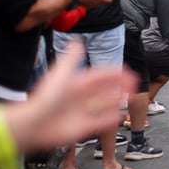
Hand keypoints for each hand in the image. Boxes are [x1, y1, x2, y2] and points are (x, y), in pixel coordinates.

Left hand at [10, 40, 137, 152]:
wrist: (35, 124)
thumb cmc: (46, 98)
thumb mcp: (61, 73)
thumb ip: (72, 58)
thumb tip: (78, 40)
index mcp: (75, 83)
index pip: (98, 76)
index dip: (113, 72)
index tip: (127, 70)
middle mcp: (79, 97)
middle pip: (104, 89)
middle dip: (119, 85)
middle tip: (134, 83)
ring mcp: (81, 112)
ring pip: (104, 105)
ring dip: (117, 100)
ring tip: (130, 97)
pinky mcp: (82, 128)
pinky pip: (100, 122)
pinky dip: (111, 118)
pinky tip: (120, 115)